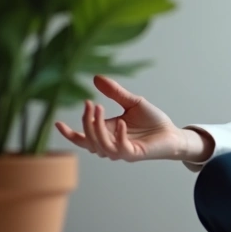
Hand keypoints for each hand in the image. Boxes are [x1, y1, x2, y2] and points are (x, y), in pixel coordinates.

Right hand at [54, 76, 188, 161]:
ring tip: (100, 108)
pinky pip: (120, 149)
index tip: (57, 122)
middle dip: (86, 122)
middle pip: (88, 140)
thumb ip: (115, 93)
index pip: (83, 138)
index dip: (69, 134)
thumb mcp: (132, 102)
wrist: (172, 133)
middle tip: (90, 104)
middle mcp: (111, 144)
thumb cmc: (152, 121)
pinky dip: (118, 136)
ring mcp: (122, 151)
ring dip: (97, 128)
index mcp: (107, 133)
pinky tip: (120, 122)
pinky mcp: (134, 154)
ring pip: (101, 146)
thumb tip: (96, 78)